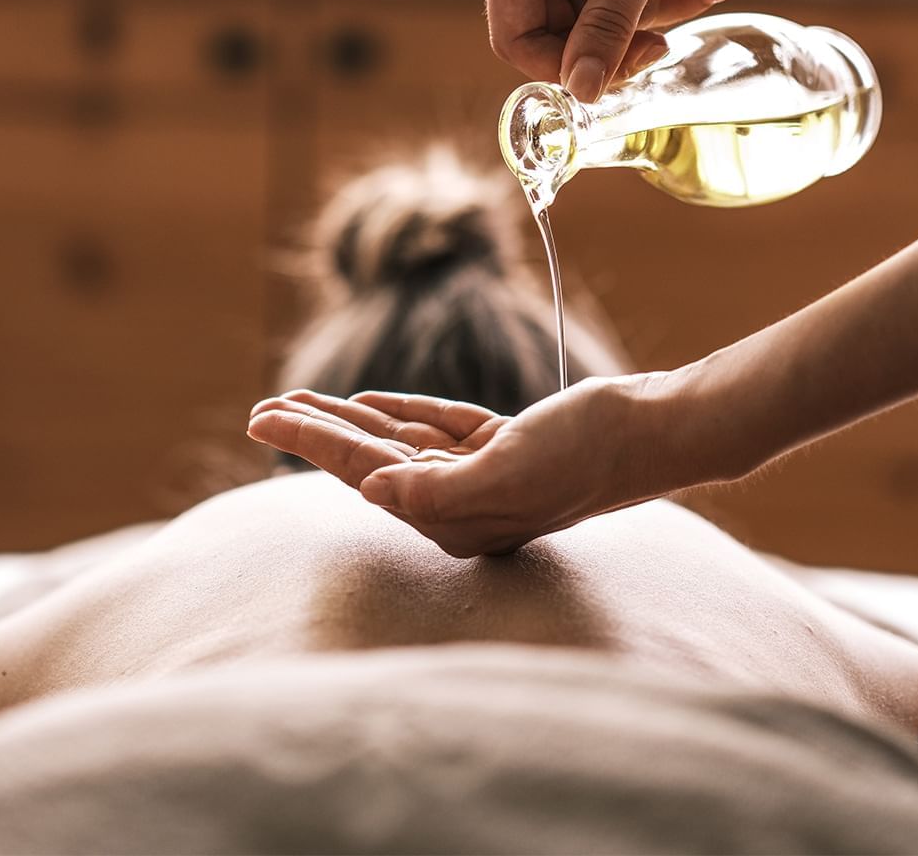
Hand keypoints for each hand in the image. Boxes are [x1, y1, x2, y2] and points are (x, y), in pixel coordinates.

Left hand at [247, 376, 722, 556]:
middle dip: (312, 432)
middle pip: (368, 458)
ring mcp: (484, 474)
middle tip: (260, 410)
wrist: (657, 432)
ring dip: (347, 420)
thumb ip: (438, 489)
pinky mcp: (507, 446)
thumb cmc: (587, 453)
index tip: (262, 416)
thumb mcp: (509, 470)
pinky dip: (401, 414)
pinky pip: (437, 428)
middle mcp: (461, 503)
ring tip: (298, 402)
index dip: (309, 440)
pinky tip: (368, 405)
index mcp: (454, 515)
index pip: (362, 469)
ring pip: (397, 442)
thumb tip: (371, 489)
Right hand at [483, 0, 746, 99]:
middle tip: (662, 45)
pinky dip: (660, 1)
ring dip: (650, 20)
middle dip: (614, 44)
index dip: (562, 66)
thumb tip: (583, 93)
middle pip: (554, 35)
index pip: (514, 37)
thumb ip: (607, 28)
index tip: (614, 74)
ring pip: (592, 24)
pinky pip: (614, 2)